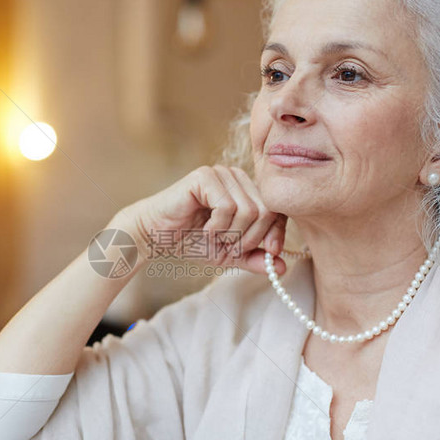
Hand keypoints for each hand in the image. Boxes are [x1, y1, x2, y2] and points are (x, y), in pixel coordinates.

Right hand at [113, 165, 287, 274]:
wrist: (155, 236)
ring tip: (212, 239)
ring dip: (231, 235)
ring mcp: (221, 173)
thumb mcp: (229, 254)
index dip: (276, 232)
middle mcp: (237, 176)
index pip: (277, 209)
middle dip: (249, 238)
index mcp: (246, 190)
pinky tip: (204, 231)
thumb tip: (284, 266)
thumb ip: (254, 258)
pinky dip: (217, 227)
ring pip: (248, 210)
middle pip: (266, 211)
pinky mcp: (205, 176)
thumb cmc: (190, 241)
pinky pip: (227, 207)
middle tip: (229, 249)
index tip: (270, 253)